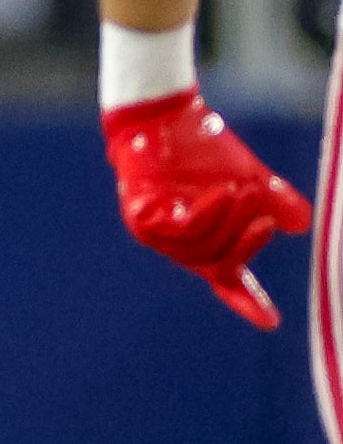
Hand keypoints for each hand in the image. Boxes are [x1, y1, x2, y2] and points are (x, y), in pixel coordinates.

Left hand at [105, 88, 312, 329]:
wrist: (168, 119)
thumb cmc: (205, 152)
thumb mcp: (249, 178)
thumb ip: (273, 202)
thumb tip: (304, 225)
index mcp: (206, 242)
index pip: (228, 280)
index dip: (248, 302)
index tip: (271, 323)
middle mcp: (179, 246)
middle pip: (218, 265)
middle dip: (245, 246)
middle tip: (265, 222)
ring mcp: (156, 235)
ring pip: (198, 249)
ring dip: (227, 224)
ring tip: (243, 192)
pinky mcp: (140, 217)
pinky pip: (178, 229)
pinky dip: (206, 214)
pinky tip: (222, 193)